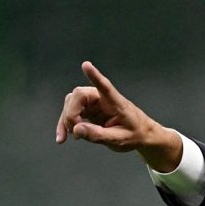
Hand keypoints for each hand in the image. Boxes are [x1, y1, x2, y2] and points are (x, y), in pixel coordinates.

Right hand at [56, 61, 181, 171]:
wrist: (141, 136)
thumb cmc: (135, 135)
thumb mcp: (120, 140)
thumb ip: (99, 135)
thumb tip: (76, 129)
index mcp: (116, 103)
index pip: (105, 87)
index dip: (95, 76)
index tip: (86, 65)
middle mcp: (103, 98)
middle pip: (79, 95)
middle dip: (71, 113)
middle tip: (76, 132)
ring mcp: (94, 104)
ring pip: (71, 103)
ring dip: (66, 119)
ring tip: (71, 136)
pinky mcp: (89, 111)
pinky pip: (72, 113)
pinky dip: (66, 124)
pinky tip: (63, 137)